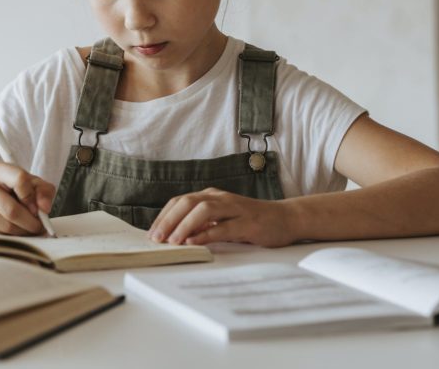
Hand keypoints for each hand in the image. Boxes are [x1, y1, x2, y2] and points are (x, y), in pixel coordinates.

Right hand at [0, 160, 55, 234]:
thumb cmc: (12, 187)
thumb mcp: (30, 181)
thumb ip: (43, 191)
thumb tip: (45, 208)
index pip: (19, 180)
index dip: (32, 197)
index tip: (39, 209)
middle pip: (12, 210)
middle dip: (31, 223)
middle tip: (41, 226)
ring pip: (6, 226)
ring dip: (23, 232)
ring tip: (30, 228)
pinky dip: (13, 236)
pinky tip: (17, 230)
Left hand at [148, 188, 295, 247]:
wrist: (286, 219)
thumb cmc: (251, 221)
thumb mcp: (223, 220)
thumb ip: (203, 224)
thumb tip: (176, 235)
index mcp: (212, 196)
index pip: (180, 201)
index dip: (164, 216)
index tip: (152, 232)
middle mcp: (221, 198)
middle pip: (187, 202)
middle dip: (168, 220)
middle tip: (155, 238)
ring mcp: (235, 209)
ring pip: (203, 210)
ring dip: (184, 225)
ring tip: (172, 241)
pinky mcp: (247, 222)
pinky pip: (223, 227)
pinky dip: (206, 234)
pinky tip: (194, 242)